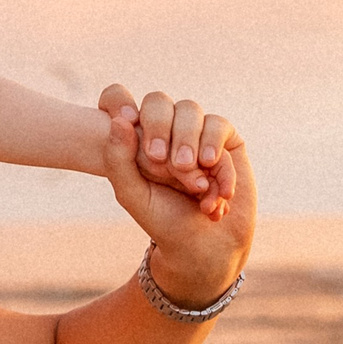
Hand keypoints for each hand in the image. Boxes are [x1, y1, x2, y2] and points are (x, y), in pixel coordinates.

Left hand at [96, 88, 255, 309]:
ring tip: (194, 182)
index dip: (116, 102)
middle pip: (157, 101)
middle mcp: (164, 128)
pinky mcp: (225, 138)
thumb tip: (119, 120)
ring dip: (189, 142)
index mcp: (133, 137)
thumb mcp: (133, 194)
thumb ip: (118, 159)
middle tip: (162, 162)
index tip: (125, 122)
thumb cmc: (163, 220)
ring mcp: (195, 130)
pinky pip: (219, 127)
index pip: (116, 98)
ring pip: (190, 110)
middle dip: (159, 128)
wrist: (205, 244)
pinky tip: (214, 189)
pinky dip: (217, 159)